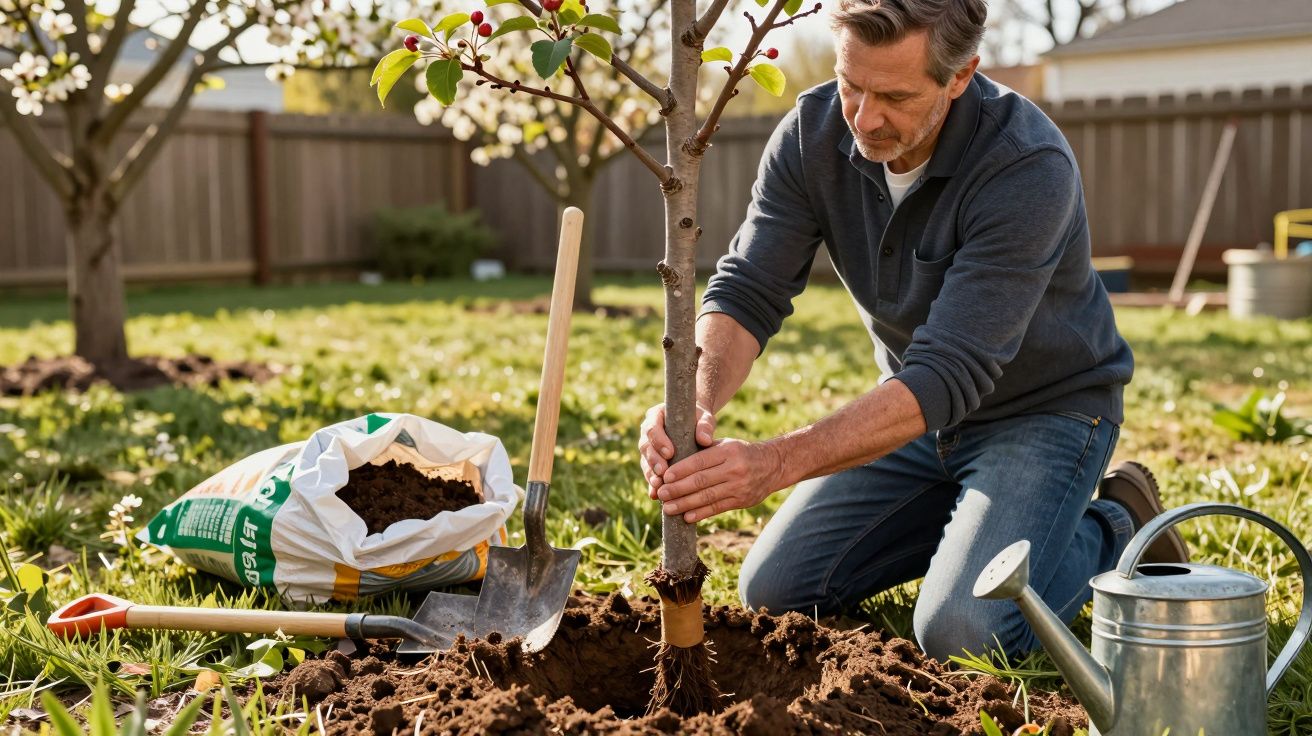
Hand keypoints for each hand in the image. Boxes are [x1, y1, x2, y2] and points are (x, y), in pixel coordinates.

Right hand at [639, 403, 714, 497]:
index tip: (669, 453)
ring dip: (650, 474)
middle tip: (662, 472)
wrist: (696, 423)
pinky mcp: (652, 460)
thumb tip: (705, 440)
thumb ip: (705, 426)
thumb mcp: (704, 418)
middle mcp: (648, 431)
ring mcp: (649, 446)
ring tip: (659, 485)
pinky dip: (652, 483)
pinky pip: (649, 472)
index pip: (652, 428)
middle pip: (645, 446)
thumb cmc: (700, 418)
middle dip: (653, 460)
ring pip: (645, 461)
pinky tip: (655, 494)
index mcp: (656, 415)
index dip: (658, 441)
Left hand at [655, 439, 783, 522]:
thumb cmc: (740, 452)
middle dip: (678, 489)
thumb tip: (673, 462)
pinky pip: (718, 508)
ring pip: (707, 497)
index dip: (681, 470)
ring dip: (685, 504)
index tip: (665, 477)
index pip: (699, 461)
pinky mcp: (742, 501)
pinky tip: (686, 517)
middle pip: (701, 481)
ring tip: (668, 508)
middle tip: (661, 494)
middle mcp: (734, 469)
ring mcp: (739, 486)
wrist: (772, 465)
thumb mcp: (726, 444)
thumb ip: (704, 451)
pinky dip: (701, 513)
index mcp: (728, 451)